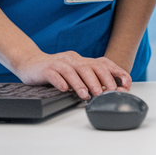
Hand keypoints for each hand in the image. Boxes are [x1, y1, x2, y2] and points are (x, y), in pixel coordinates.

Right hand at [13, 50, 130, 98]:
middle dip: (99, 80)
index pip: (103, 63)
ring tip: (86, 95)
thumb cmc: (55, 71)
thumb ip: (89, 79)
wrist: (30, 63)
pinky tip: (64, 89)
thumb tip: (108, 91)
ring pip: (72, 71)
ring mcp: (59, 63)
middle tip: (105, 93)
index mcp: (82, 60)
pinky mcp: (46, 69)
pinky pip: (54, 74)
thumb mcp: (75, 72)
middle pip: (89, 67)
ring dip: (81, 83)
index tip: (124, 85)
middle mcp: (73, 59)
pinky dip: (60, 82)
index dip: (116, 73)